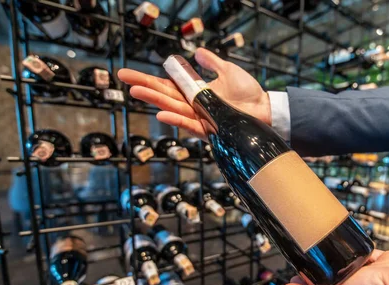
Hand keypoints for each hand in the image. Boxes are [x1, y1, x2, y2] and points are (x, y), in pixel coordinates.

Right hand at [117, 48, 270, 138]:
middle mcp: (193, 105)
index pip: (166, 85)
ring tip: (135, 92)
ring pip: (173, 108)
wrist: (264, 108)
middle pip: (164, 96)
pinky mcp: (209, 129)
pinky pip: (190, 125)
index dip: (148, 80)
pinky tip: (161, 113)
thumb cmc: (248, 92)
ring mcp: (199, 118)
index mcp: (195, 92)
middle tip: (124, 78)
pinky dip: (176, 120)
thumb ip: (212, 62)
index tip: (129, 74)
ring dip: (154, 101)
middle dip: (144, 87)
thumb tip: (197, 51)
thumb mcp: (228, 71)